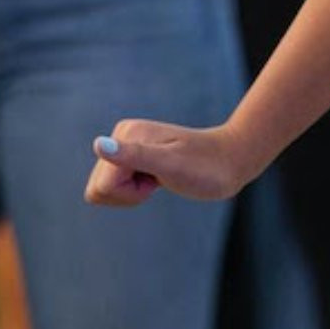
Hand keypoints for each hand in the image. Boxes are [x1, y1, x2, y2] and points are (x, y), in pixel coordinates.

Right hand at [85, 119, 256, 206]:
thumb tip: (98, 145)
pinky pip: (116, 187)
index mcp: (126, 134)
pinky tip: (158, 179)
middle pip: (99, 188)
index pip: (103, 185)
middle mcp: (122, 136)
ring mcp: (127, 146)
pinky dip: (135, 191)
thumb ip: (133, 155)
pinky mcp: (134, 157)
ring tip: (160, 179)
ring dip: (132, 193)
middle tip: (160, 180)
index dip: (129, 193)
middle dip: (128, 194)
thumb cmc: (206, 167)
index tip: (158, 180)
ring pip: (105, 189)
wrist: (231, 160)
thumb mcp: (171, 165)